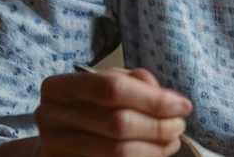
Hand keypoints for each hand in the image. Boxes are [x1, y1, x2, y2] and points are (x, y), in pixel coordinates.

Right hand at [33, 66, 192, 156]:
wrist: (58, 140)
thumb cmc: (88, 107)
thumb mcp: (105, 85)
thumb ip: (135, 84)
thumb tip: (168, 98)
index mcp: (59, 88)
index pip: (112, 88)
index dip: (153, 99)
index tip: (183, 105)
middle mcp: (50, 118)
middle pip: (117, 123)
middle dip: (158, 125)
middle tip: (179, 125)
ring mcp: (54, 148)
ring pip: (117, 152)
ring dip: (155, 147)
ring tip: (172, 140)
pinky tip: (156, 152)